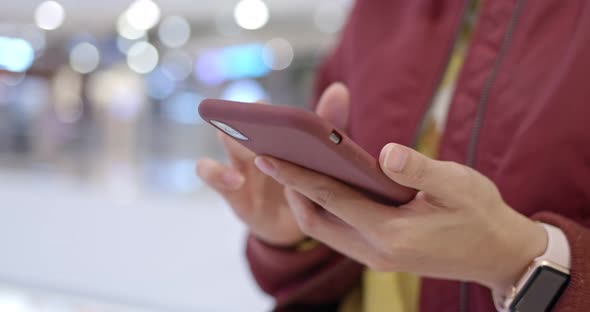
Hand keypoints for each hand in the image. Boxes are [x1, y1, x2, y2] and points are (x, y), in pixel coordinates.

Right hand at [196, 83, 350, 246]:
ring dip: (232, 138)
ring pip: (225, 140)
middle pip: (240, 119)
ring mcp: (239, 165)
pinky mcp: (233, 192)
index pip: (260, 110)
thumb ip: (328, 124)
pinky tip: (236, 179)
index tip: (263, 108)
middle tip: (252, 122)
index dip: (259, 108)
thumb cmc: (311, 183)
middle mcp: (253, 143)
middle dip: (242, 118)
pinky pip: (212, 175)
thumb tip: (338, 89)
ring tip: (245, 146)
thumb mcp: (322, 157)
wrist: (305, 225)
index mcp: (273, 133)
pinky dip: (218, 174)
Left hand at [254, 143, 547, 290]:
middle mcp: (375, 251)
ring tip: (294, 167)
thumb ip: (419, 169)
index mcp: (391, 233)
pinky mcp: (380, 255)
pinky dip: (325, 209)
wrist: (499, 254)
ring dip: (306, 201)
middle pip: (315, 220)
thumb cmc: (481, 215)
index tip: (266, 156)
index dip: (296, 176)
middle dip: (291, 190)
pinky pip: (339, 233)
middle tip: (275, 157)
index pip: (330, 199)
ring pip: (324, 230)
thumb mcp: (459, 185)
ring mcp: (376, 258)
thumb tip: (385, 152)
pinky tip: (327, 185)